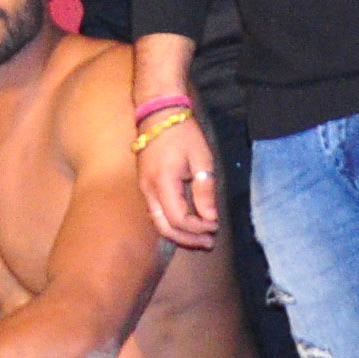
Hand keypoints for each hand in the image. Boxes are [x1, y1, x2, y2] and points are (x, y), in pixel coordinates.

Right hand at [137, 109, 221, 250]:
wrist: (158, 114)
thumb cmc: (182, 133)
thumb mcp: (201, 158)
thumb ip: (204, 189)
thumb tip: (210, 218)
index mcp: (163, 182)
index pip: (179, 219)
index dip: (197, 228)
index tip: (215, 226)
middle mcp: (148, 190)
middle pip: (164, 228)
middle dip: (187, 239)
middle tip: (208, 243)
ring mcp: (143, 188)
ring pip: (158, 222)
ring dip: (179, 233)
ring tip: (200, 238)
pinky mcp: (144, 185)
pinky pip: (156, 212)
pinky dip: (171, 223)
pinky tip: (187, 223)